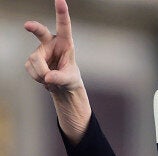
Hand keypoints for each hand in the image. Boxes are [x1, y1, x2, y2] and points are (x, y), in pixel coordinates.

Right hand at [24, 0, 90, 143]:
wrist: (61, 85)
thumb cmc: (70, 77)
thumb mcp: (69, 79)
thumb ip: (60, 78)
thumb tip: (48, 77)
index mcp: (65, 43)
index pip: (64, 26)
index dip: (62, 13)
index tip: (60, 0)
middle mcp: (50, 43)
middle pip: (40, 32)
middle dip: (34, 28)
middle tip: (27, 25)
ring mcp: (39, 51)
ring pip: (35, 60)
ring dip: (42, 74)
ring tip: (51, 79)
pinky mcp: (31, 60)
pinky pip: (31, 69)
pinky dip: (37, 77)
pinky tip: (44, 79)